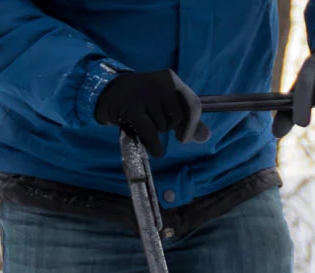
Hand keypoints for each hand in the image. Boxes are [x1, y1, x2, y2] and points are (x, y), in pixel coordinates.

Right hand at [94, 69, 211, 156]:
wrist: (108, 93)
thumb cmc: (143, 102)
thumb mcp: (167, 105)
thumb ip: (188, 120)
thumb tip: (205, 136)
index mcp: (171, 79)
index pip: (194, 105)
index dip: (192, 125)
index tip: (183, 135)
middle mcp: (160, 83)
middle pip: (179, 117)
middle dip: (171, 127)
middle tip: (157, 123)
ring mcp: (144, 94)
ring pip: (163, 125)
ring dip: (156, 131)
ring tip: (144, 120)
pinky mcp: (131, 108)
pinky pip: (150, 132)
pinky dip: (154, 145)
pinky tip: (156, 150)